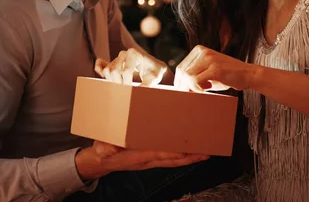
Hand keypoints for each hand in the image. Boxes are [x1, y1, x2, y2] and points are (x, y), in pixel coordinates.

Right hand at [75, 140, 208, 179]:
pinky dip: (183, 156)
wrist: (102, 160)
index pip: (158, 155)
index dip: (172, 154)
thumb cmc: (103, 150)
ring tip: (207, 152)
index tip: (186, 151)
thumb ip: (105, 148)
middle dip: (190, 157)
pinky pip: (170, 158)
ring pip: (175, 160)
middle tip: (207, 152)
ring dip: (191, 157)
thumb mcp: (101, 148)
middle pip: (173, 160)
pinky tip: (192, 152)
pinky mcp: (152, 157)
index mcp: (138, 156)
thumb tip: (109, 149)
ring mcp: (151, 159)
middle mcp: (148, 159)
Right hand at [95, 48, 167, 85]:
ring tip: (122, 86)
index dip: (128, 83)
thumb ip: (147, 84)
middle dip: (119, 83)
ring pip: (107, 71)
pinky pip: (101, 64)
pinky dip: (100, 70)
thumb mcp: (155, 78)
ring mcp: (117, 58)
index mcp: (134, 53)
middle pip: (113, 70)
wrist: (154, 70)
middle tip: (127, 90)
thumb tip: (138, 91)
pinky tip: (104, 77)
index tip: (133, 90)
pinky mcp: (113, 63)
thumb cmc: (156, 73)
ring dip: (112, 81)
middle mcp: (124, 54)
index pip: (126, 71)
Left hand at [174, 45, 255, 91]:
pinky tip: (209, 88)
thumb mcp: (208, 72)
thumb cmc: (227, 76)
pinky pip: (196, 81)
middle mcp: (202, 52)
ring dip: (192, 88)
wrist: (249, 74)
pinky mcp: (215, 68)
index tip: (184, 92)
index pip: (180, 68)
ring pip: (188, 77)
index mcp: (199, 50)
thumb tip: (179, 88)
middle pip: (182, 72)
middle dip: (184, 86)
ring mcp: (209, 59)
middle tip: (193, 94)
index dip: (180, 82)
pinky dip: (199, 89)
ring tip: (205, 89)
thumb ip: (195, 76)